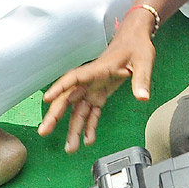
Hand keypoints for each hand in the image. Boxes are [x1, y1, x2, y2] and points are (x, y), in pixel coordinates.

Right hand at [38, 9, 157, 151]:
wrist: (136, 38)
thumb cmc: (137, 46)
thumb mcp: (143, 61)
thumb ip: (141, 79)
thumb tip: (142, 98)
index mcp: (98, 69)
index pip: (74, 78)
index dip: (60, 87)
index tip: (47, 99)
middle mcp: (91, 80)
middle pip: (68, 98)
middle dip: (55, 115)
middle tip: (44, 131)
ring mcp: (94, 88)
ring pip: (78, 110)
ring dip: (73, 128)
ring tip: (70, 149)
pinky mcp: (100, 93)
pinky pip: (91, 112)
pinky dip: (89, 126)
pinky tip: (88, 140)